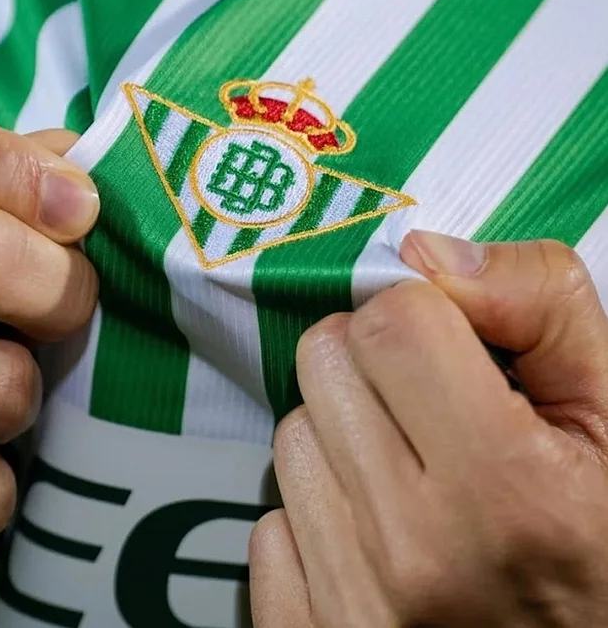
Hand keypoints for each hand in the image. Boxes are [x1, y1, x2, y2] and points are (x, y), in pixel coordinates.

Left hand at [250, 232, 607, 626]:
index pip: (391, 326)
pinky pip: (269, 525)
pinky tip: (374, 537)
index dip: (423, 313)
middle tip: (428, 404)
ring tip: (409, 476)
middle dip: (373, 360)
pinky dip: (314, 515)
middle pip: (325, 364)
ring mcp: (353, 607)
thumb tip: (426, 253)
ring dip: (342, 436)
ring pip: (292, 437)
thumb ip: (541, 310)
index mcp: (508, 493)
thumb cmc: (599, 545)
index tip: (450, 343)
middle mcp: (417, 556)